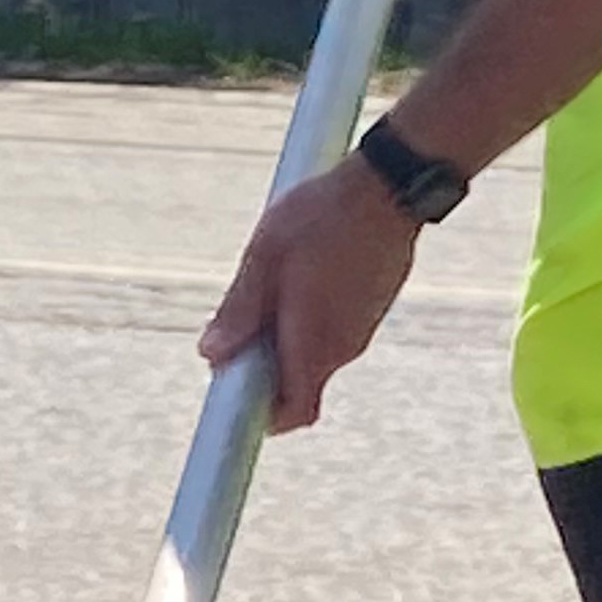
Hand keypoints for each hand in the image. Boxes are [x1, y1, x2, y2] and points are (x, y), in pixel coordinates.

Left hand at [199, 157, 422, 431]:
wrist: (390, 186)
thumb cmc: (322, 215)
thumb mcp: (265, 256)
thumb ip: (240, 310)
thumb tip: (211, 355)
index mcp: (313, 342)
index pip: (292, 413)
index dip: (260, 415)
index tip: (234, 391)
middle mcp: (342, 347)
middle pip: (296, 384)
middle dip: (264, 365)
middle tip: (244, 318)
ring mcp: (361, 330)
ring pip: (312, 355)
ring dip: (286, 337)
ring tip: (275, 283)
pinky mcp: (371, 311)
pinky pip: (332, 332)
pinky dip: (310, 320)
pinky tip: (303, 274)